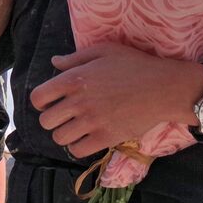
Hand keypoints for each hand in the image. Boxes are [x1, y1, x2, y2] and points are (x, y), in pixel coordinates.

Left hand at [29, 43, 202, 158]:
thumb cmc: (135, 65)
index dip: (41, 102)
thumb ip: (76, 58)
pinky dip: (79, 146)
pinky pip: (78, 150)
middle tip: (65, 116)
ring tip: (76, 128)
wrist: (164, 88)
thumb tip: (54, 63)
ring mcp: (92, 121)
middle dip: (52, 119)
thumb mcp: (104, 51)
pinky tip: (87, 138)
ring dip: (64, 134)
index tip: (51, 102)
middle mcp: (79, 101)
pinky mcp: (106, 137)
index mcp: (74, 79)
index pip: (38, 97)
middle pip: (45, 121)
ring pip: (59, 138)